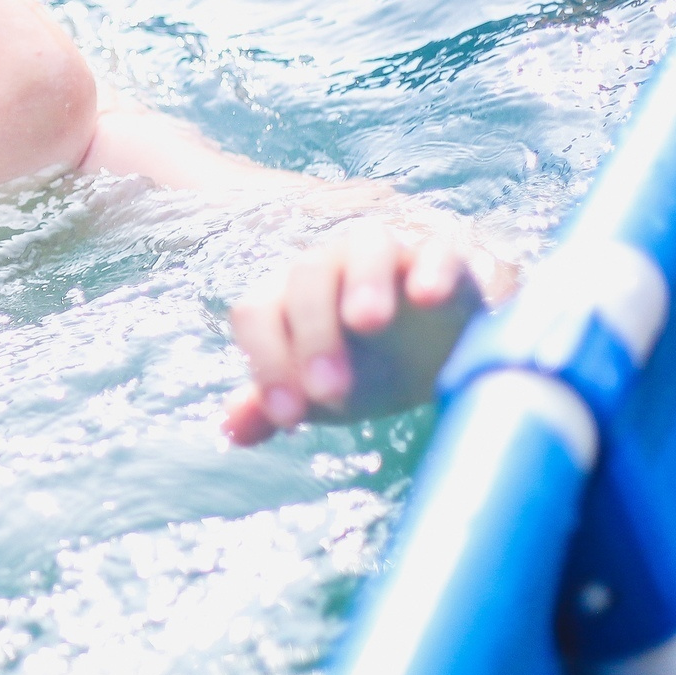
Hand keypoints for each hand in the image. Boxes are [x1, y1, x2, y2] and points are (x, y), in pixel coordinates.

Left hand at [223, 217, 513, 444]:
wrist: (441, 359)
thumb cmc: (366, 371)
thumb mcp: (319, 393)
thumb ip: (272, 404)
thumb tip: (232, 429)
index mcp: (288, 295)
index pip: (256, 312)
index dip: (265, 361)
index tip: (288, 417)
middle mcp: (332, 265)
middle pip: (308, 279)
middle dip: (313, 336)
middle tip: (329, 393)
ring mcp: (388, 255)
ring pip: (367, 245)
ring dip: (364, 281)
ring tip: (366, 322)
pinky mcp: (443, 259)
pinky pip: (437, 251)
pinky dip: (433, 268)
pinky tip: (428, 298)